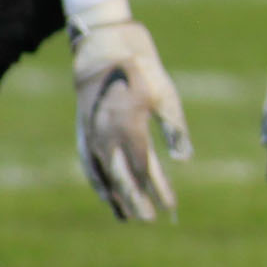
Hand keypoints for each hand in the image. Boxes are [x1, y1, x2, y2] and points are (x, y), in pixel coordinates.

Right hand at [69, 7, 191, 221]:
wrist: (102, 46)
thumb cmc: (141, 67)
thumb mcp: (166, 94)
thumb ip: (175, 129)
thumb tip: (184, 160)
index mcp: (130, 127)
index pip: (146, 169)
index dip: (158, 190)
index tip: (171, 207)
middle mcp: (107, 136)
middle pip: (123, 178)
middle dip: (137, 201)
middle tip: (149, 220)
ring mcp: (91, 135)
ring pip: (103, 175)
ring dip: (116, 197)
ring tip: (126, 216)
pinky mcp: (82, 130)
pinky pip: (88, 164)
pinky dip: (97, 181)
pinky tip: (105, 193)